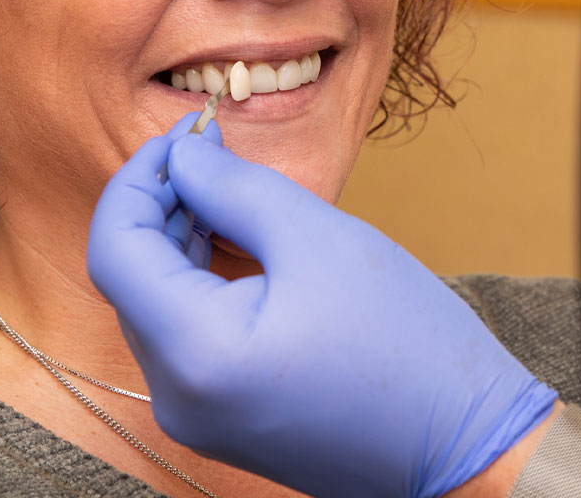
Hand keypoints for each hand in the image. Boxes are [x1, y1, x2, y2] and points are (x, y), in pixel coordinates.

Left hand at [87, 119, 557, 497]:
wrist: (465, 447)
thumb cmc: (407, 344)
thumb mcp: (320, 238)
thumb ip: (235, 188)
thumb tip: (182, 154)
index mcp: (195, 352)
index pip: (115, 248)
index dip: (138, 178)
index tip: (183, 135)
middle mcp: (178, 397)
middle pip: (132, 280)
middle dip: (161, 205)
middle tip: (211, 149)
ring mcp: (198, 418)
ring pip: (157, 309)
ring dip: (179, 243)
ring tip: (229, 191)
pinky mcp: (223, 424)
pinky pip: (187, 341)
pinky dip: (201, 286)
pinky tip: (241, 248)